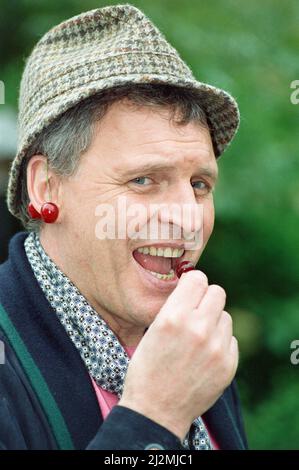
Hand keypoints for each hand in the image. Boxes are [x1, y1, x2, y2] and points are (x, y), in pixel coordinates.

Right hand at [118, 270, 238, 441]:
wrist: (155, 411)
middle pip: (218, 292)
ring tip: (197, 339)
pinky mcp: (228, 365)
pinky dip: (220, 343)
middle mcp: (198, 329)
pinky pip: (230, 338)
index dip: (192, 284)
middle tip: (196, 312)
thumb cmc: (147, 368)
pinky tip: (204, 356)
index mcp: (174, 317)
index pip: (198, 279)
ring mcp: (216, 348)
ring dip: (213, 322)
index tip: (189, 291)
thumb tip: (194, 287)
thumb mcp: (153, 330)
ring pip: (225, 316)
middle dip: (206, 299)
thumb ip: (176, 306)